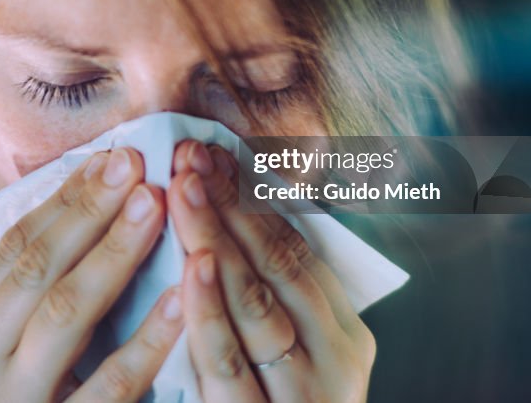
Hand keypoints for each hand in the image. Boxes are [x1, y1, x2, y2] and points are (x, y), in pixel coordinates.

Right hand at [0, 148, 183, 401]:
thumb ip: (28, 295)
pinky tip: (178, 307)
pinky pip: (105, 390)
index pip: (12, 249)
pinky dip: (143, 344)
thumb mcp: (0, 355)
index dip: (64, 200)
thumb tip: (86, 206)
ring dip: (113, 255)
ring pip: (62, 316)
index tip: (112, 158)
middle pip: (33, 269)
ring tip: (158, 208)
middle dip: (88, 212)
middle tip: (138, 165)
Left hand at [168, 141, 375, 402]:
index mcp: (346, 333)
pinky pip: (232, 365)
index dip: (252, 196)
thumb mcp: (292, 355)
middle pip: (279, 265)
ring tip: (185, 186)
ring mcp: (305, 396)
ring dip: (219, 239)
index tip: (211, 151)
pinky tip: (193, 266)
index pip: (297, 248)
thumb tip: (230, 217)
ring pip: (259, 305)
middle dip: (231, 203)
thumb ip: (270, 297)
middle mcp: (338, 360)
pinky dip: (212, 312)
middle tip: (188, 152)